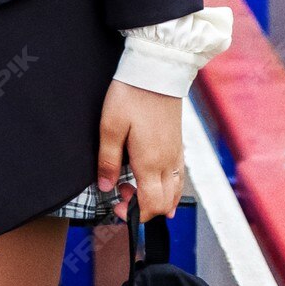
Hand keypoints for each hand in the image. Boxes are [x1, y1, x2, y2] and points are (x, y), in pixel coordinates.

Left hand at [96, 80, 184, 219]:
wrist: (157, 70)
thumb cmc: (131, 95)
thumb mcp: (110, 126)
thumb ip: (108, 159)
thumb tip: (106, 187)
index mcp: (151, 163)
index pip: (151, 206)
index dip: (134, 215)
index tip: (116, 209)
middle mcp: (168, 163)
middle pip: (165, 204)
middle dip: (145, 209)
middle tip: (122, 194)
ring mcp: (176, 154)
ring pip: (175, 192)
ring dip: (158, 200)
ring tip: (136, 189)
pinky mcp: (178, 144)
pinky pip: (179, 178)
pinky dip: (170, 189)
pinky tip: (158, 183)